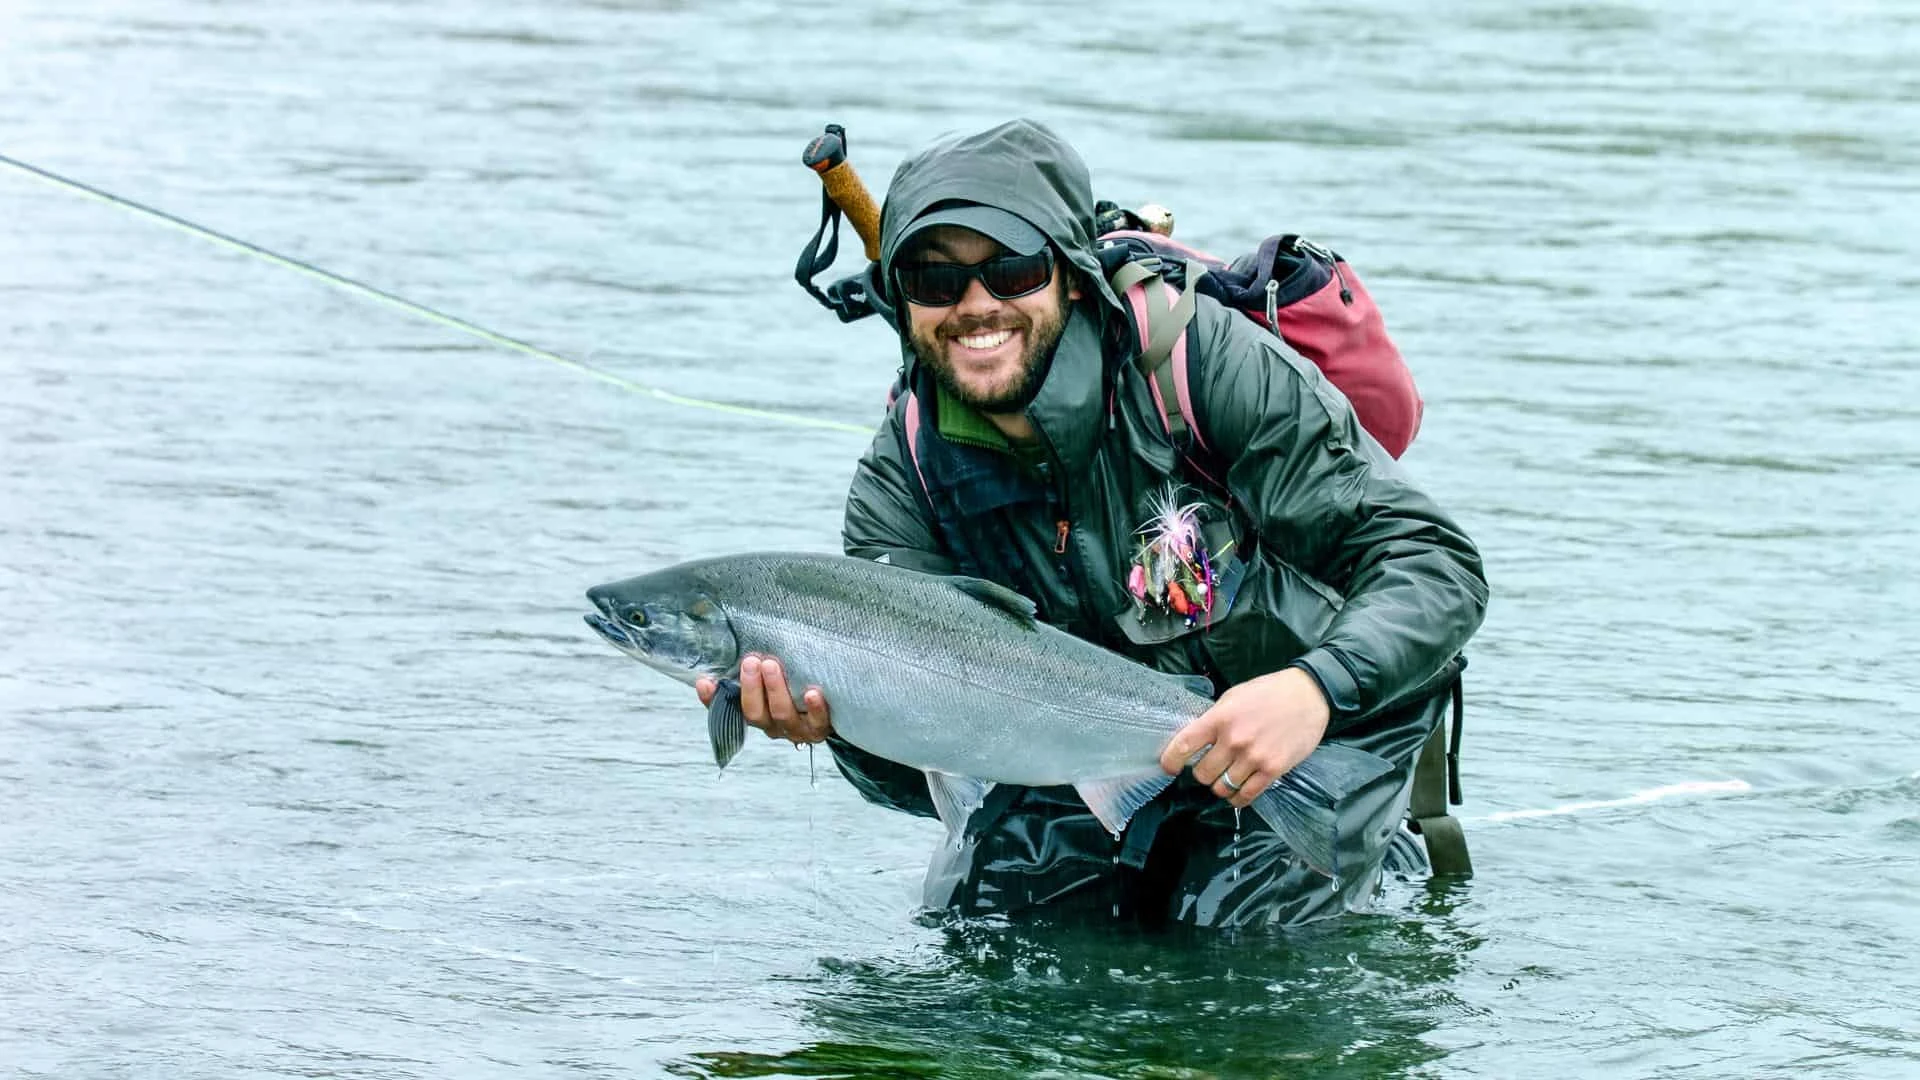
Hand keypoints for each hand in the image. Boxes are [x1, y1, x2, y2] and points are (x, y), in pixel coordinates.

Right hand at [696, 654, 831, 746]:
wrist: (836, 707)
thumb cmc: (798, 683)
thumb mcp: (775, 674)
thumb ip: (757, 664)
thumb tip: (738, 638)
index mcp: (756, 712)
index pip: (727, 708)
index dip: (712, 699)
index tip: (705, 682)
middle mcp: (772, 724)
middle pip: (754, 713)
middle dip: (750, 687)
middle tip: (750, 661)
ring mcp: (796, 728)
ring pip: (781, 714)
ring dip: (775, 690)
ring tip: (772, 665)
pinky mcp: (820, 728)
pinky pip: (817, 721)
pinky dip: (814, 708)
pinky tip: (813, 693)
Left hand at [1158, 667, 1329, 807]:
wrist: (1308, 695)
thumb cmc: (1269, 693)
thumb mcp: (1234, 697)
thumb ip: (1214, 719)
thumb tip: (1197, 740)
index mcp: (1219, 718)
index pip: (1183, 745)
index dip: (1170, 761)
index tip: (1169, 768)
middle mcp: (1233, 740)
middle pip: (1202, 773)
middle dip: (1203, 773)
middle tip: (1211, 767)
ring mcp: (1253, 757)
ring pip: (1222, 787)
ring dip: (1221, 786)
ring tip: (1227, 778)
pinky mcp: (1272, 769)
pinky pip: (1246, 795)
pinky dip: (1237, 798)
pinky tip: (1238, 792)